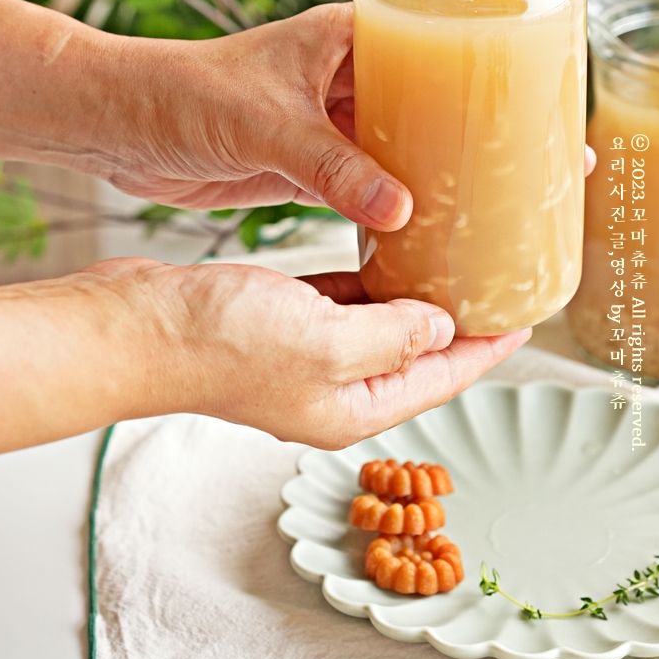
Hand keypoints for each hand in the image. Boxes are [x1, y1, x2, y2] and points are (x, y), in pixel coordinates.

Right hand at [89, 258, 530, 448]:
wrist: (135, 328)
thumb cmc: (219, 341)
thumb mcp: (325, 339)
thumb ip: (392, 337)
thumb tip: (439, 328)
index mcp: (350, 407)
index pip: (441, 380)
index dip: (486, 349)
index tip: (523, 318)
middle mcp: (329, 390)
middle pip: (413, 356)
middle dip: (455, 322)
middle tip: (492, 279)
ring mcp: (299, 358)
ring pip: (375, 326)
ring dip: (409, 297)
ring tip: (448, 257)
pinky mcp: (273, 324)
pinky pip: (335, 304)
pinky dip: (362, 282)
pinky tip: (378, 250)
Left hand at [103, 3, 597, 227]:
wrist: (118, 126)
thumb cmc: (180, 95)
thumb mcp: (263, 126)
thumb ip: (331, 167)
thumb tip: (403, 210)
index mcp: (347, 38)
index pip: (441, 39)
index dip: (496, 66)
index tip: (550, 99)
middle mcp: (349, 75)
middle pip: (438, 97)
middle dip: (488, 125)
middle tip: (554, 157)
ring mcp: (333, 122)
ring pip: (410, 144)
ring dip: (451, 170)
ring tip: (511, 200)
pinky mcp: (313, 164)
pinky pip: (373, 183)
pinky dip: (403, 204)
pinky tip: (439, 229)